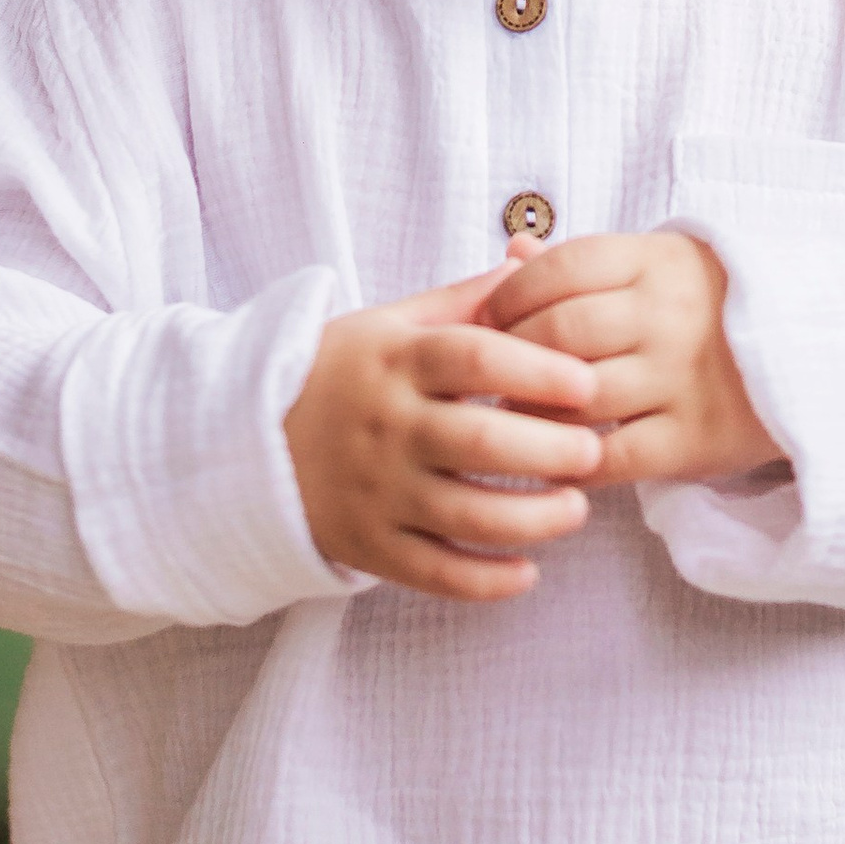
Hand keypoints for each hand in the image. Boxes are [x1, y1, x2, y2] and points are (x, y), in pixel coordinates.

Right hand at [285, 261, 600, 600]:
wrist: (250, 437)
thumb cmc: (344, 372)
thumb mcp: (393, 323)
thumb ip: (466, 301)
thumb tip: (531, 263)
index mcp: (398, 360)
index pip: (477, 358)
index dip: (539, 370)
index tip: (588, 383)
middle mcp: (387, 425)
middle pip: (480, 441)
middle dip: (550, 450)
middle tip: (595, 452)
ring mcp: (377, 490)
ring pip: (466, 514)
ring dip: (532, 519)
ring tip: (576, 509)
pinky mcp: (369, 544)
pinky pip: (433, 571)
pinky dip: (484, 581)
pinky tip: (527, 572)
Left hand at [481, 232, 779, 485]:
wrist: (818, 353)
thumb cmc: (717, 307)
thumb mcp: (661, 267)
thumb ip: (587, 265)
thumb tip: (511, 256)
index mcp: (658, 262)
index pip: (557, 271)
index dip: (508, 297)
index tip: (488, 320)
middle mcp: (669, 315)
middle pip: (557, 333)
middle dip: (509, 356)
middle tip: (490, 373)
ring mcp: (683, 378)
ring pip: (576, 398)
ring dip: (530, 412)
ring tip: (515, 415)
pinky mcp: (695, 438)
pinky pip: (612, 457)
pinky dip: (572, 462)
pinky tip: (556, 459)